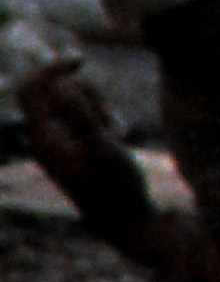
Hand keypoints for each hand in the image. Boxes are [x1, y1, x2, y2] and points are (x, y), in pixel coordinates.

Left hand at [18, 58, 161, 251]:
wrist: (127, 221)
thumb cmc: (117, 187)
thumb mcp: (104, 148)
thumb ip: (83, 116)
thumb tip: (62, 85)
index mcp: (44, 138)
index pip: (30, 88)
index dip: (52, 68)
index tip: (82, 60)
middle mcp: (45, 139)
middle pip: (58, 92)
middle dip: (88, 95)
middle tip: (110, 124)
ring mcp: (60, 144)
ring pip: (75, 104)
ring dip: (100, 109)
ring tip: (116, 136)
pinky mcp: (75, 148)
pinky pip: (85, 118)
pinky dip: (103, 120)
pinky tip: (118, 141)